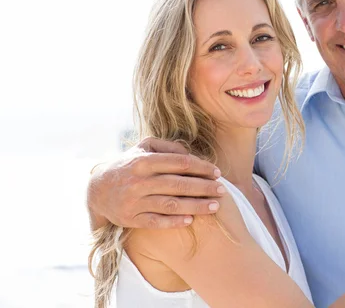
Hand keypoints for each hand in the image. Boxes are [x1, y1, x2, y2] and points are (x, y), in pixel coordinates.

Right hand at [87, 137, 225, 228]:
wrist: (97, 190)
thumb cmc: (129, 165)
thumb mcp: (143, 147)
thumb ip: (167, 147)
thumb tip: (190, 154)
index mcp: (144, 162)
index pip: (179, 163)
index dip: (201, 167)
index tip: (217, 172)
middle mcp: (139, 181)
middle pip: (178, 185)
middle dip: (204, 188)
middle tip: (222, 190)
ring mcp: (135, 201)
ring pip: (171, 205)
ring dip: (196, 206)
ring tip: (215, 206)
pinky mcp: (131, 219)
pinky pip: (156, 222)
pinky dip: (174, 222)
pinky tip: (191, 220)